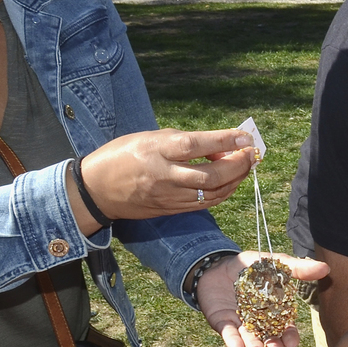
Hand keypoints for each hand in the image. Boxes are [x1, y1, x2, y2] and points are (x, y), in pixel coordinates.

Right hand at [79, 128, 255, 221]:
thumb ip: (184, 141)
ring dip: (235, 180)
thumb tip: (218, 146)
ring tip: (244, 166)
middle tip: (251, 154)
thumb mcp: (149, 137)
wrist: (96, 189)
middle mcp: (164, 175)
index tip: (244, 136)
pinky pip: (205, 204)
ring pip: (212, 193)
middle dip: (237, 165)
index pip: (195, 145)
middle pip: (210, 175)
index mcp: (156, 150)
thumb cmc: (123, 155)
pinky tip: (230, 182)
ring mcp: (168, 196)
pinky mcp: (171, 210)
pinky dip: (223, 192)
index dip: (223, 140)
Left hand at [198, 252, 329, 346]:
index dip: (289, 336)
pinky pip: (228, 333)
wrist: (219, 263)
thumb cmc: (251, 267)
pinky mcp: (221, 321)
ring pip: (249, 339)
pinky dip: (233, 342)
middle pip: (268, 338)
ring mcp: (240, 323)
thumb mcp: (276, 265)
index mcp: (274, 312)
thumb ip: (298, 269)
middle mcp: (258, 321)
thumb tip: (326, 268)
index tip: (292, 344)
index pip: (284, 328)